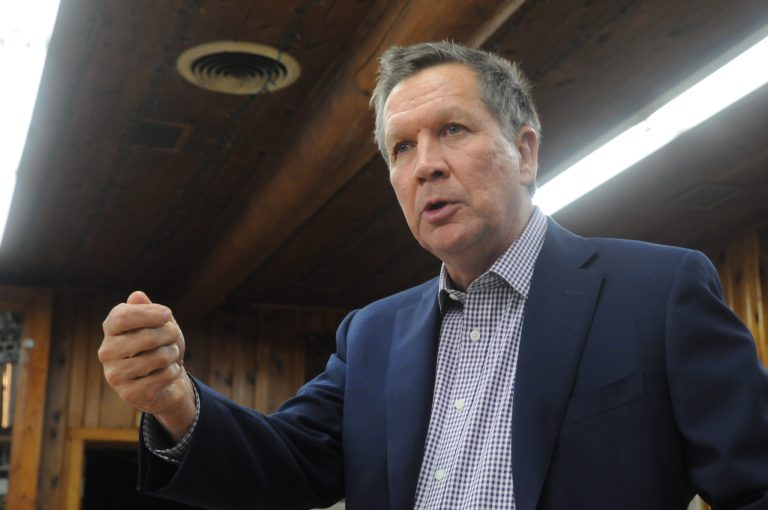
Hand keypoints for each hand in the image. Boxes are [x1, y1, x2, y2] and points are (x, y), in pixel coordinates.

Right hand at [99, 291, 194, 439]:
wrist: (166, 380)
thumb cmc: (161, 346)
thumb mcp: (159, 323)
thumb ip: (147, 309)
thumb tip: (137, 296)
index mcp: (111, 330)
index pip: (122, 316)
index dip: (149, 313)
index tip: (167, 314)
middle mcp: (106, 352)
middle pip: (146, 337)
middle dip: (170, 334)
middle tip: (174, 337)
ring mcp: (115, 375)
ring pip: (158, 357)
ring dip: (173, 354)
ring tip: (171, 355)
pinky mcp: (128, 394)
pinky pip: (163, 376)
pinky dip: (174, 371)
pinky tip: (169, 372)